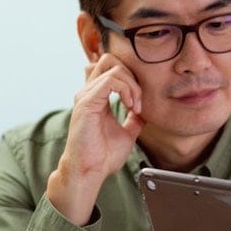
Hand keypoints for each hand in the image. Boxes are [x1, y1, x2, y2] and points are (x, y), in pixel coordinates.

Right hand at [46, 54, 145, 224]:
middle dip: (132, 75)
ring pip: (113, 67)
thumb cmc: (103, 156)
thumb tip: (144, 112)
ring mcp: (86, 95)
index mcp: (97, 97)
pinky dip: (127, 90)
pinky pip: (110, 81)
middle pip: (111, 60)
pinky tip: (131, 106)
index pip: (113, 68)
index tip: (140, 103)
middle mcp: (89, 92)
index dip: (132, 79)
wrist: (90, 171)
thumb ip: (133, 119)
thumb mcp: (126, 133)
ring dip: (132, 85)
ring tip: (136, 106)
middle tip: (139, 101)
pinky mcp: (87, 102)